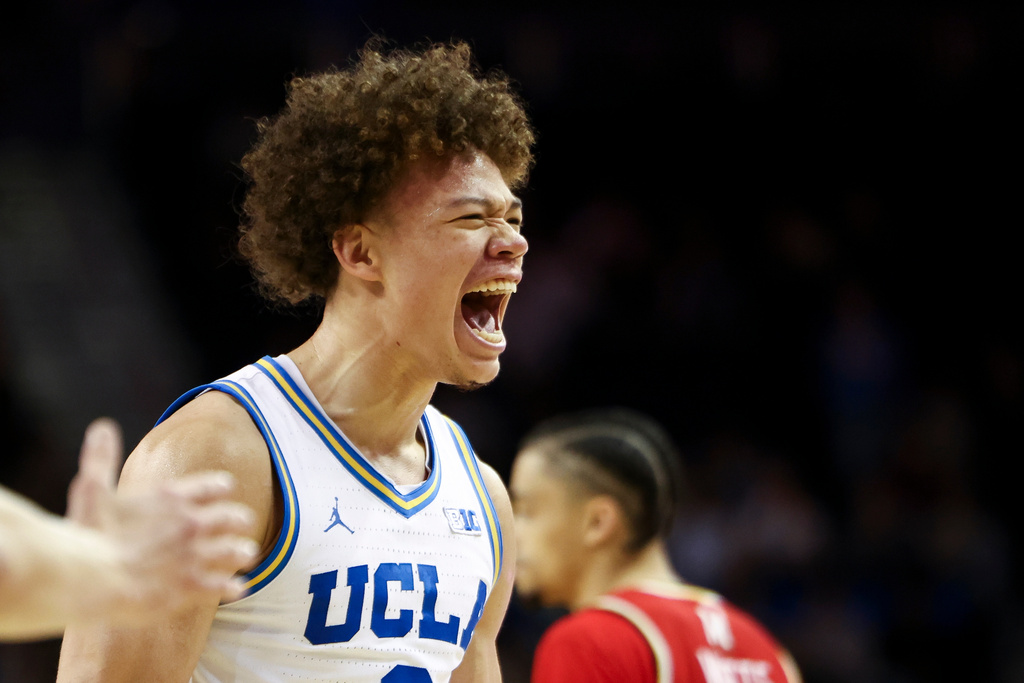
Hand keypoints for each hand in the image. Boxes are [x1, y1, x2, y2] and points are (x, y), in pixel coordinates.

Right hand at [64, 418, 257, 622]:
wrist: (94, 578)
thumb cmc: (90, 535)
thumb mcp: (92, 489)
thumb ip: (100, 458)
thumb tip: (102, 426)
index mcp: (171, 497)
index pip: (210, 486)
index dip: (220, 486)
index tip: (228, 487)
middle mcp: (190, 523)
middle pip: (229, 517)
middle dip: (238, 519)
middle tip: (245, 521)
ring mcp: (194, 554)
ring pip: (233, 550)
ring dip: (241, 551)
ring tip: (248, 553)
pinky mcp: (192, 584)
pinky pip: (221, 585)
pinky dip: (232, 587)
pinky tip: (240, 588)